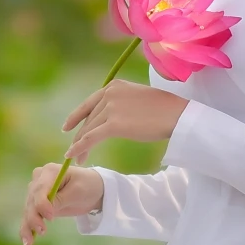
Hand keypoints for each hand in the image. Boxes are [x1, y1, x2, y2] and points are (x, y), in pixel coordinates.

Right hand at [21, 162, 100, 244]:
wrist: (92, 189)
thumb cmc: (87, 186)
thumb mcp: (77, 191)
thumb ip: (61, 200)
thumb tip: (45, 212)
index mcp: (49, 171)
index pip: (40, 189)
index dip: (42, 204)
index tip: (50, 217)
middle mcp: (38, 180)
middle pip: (32, 200)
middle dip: (34, 217)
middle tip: (42, 231)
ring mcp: (36, 192)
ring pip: (28, 210)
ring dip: (28, 226)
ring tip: (29, 242)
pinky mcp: (37, 204)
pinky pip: (30, 216)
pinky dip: (27, 228)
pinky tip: (26, 241)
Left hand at [61, 80, 188, 168]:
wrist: (177, 115)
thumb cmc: (164, 110)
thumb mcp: (137, 99)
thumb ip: (121, 104)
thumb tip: (111, 117)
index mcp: (114, 86)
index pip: (89, 103)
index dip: (76, 117)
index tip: (67, 126)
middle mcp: (109, 94)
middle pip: (89, 119)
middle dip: (80, 136)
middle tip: (74, 151)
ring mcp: (110, 108)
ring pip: (88, 130)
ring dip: (80, 146)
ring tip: (76, 159)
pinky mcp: (113, 124)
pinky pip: (91, 138)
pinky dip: (80, 148)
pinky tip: (73, 156)